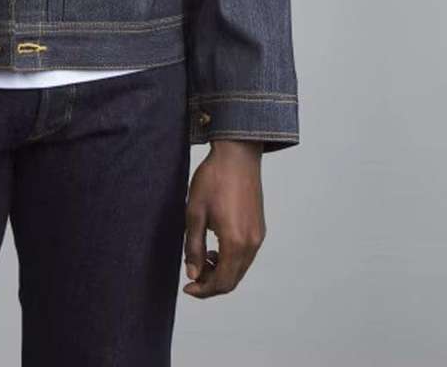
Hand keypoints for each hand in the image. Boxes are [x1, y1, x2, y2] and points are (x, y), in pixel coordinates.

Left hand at [182, 139, 264, 297]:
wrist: (236, 156)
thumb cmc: (213, 180)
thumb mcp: (194, 213)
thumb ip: (193, 247)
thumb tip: (193, 275)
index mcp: (236, 242)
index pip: (223, 282)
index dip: (204, 290)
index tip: (187, 287)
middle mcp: (252, 243)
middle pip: (234, 279)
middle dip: (212, 283)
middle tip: (191, 276)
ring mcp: (258, 236)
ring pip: (240, 268)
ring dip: (221, 271)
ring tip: (202, 258)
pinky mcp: (259, 228)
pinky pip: (246, 255)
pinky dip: (231, 259)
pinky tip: (215, 246)